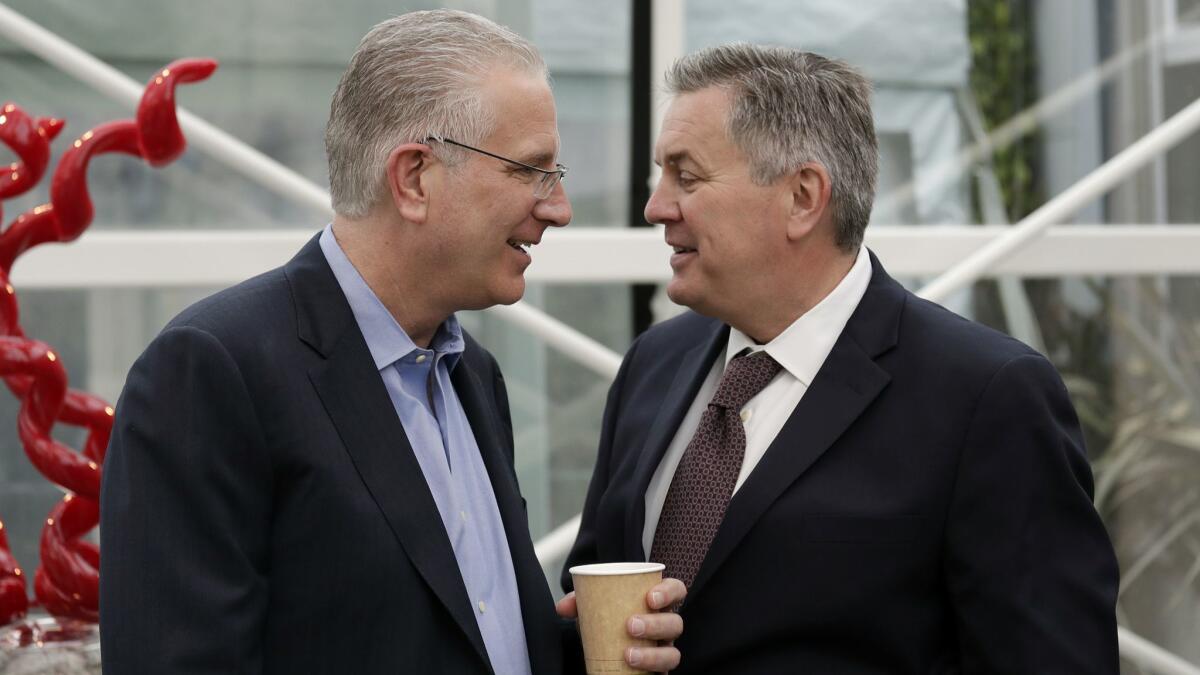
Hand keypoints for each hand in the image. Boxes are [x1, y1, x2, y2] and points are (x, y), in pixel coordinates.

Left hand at [557, 577, 685, 672]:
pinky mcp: (658, 671)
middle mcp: (665, 626)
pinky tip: (633, 671)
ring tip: (628, 654)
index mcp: (657, 603)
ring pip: (672, 653)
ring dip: (652, 655)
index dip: (669, 592)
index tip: (650, 597)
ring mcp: (664, 650)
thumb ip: (580, 602)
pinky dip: (651, 673)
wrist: (604, 648)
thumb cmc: (608, 620)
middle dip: (656, 625)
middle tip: (630, 626)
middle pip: (675, 623)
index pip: (676, 590)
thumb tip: (563, 607)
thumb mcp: (595, 607)